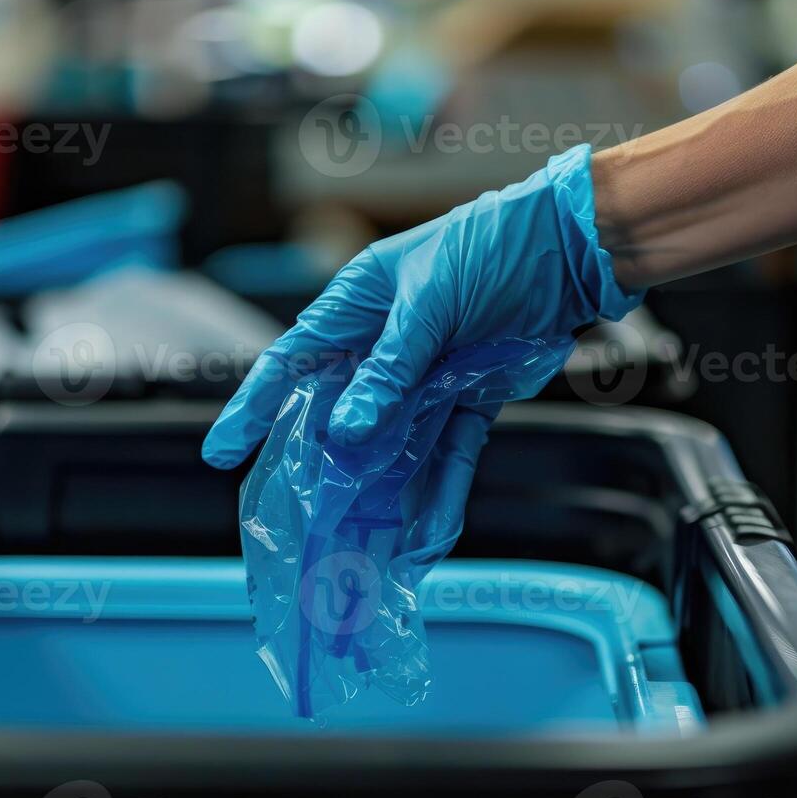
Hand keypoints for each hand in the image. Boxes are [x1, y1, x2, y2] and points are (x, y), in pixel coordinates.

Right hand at [203, 143, 642, 505]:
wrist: (573, 246)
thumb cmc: (493, 247)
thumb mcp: (430, 303)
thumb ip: (391, 371)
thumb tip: (347, 433)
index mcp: (357, 307)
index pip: (291, 364)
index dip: (254, 409)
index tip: (223, 453)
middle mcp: (384, 347)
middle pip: (339, 416)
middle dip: (323, 471)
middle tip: (303, 523)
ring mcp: (427, 377)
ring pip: (393, 447)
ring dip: (383, 496)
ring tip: (364, 551)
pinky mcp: (470, 398)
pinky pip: (448, 453)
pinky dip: (441, 493)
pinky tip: (427, 535)